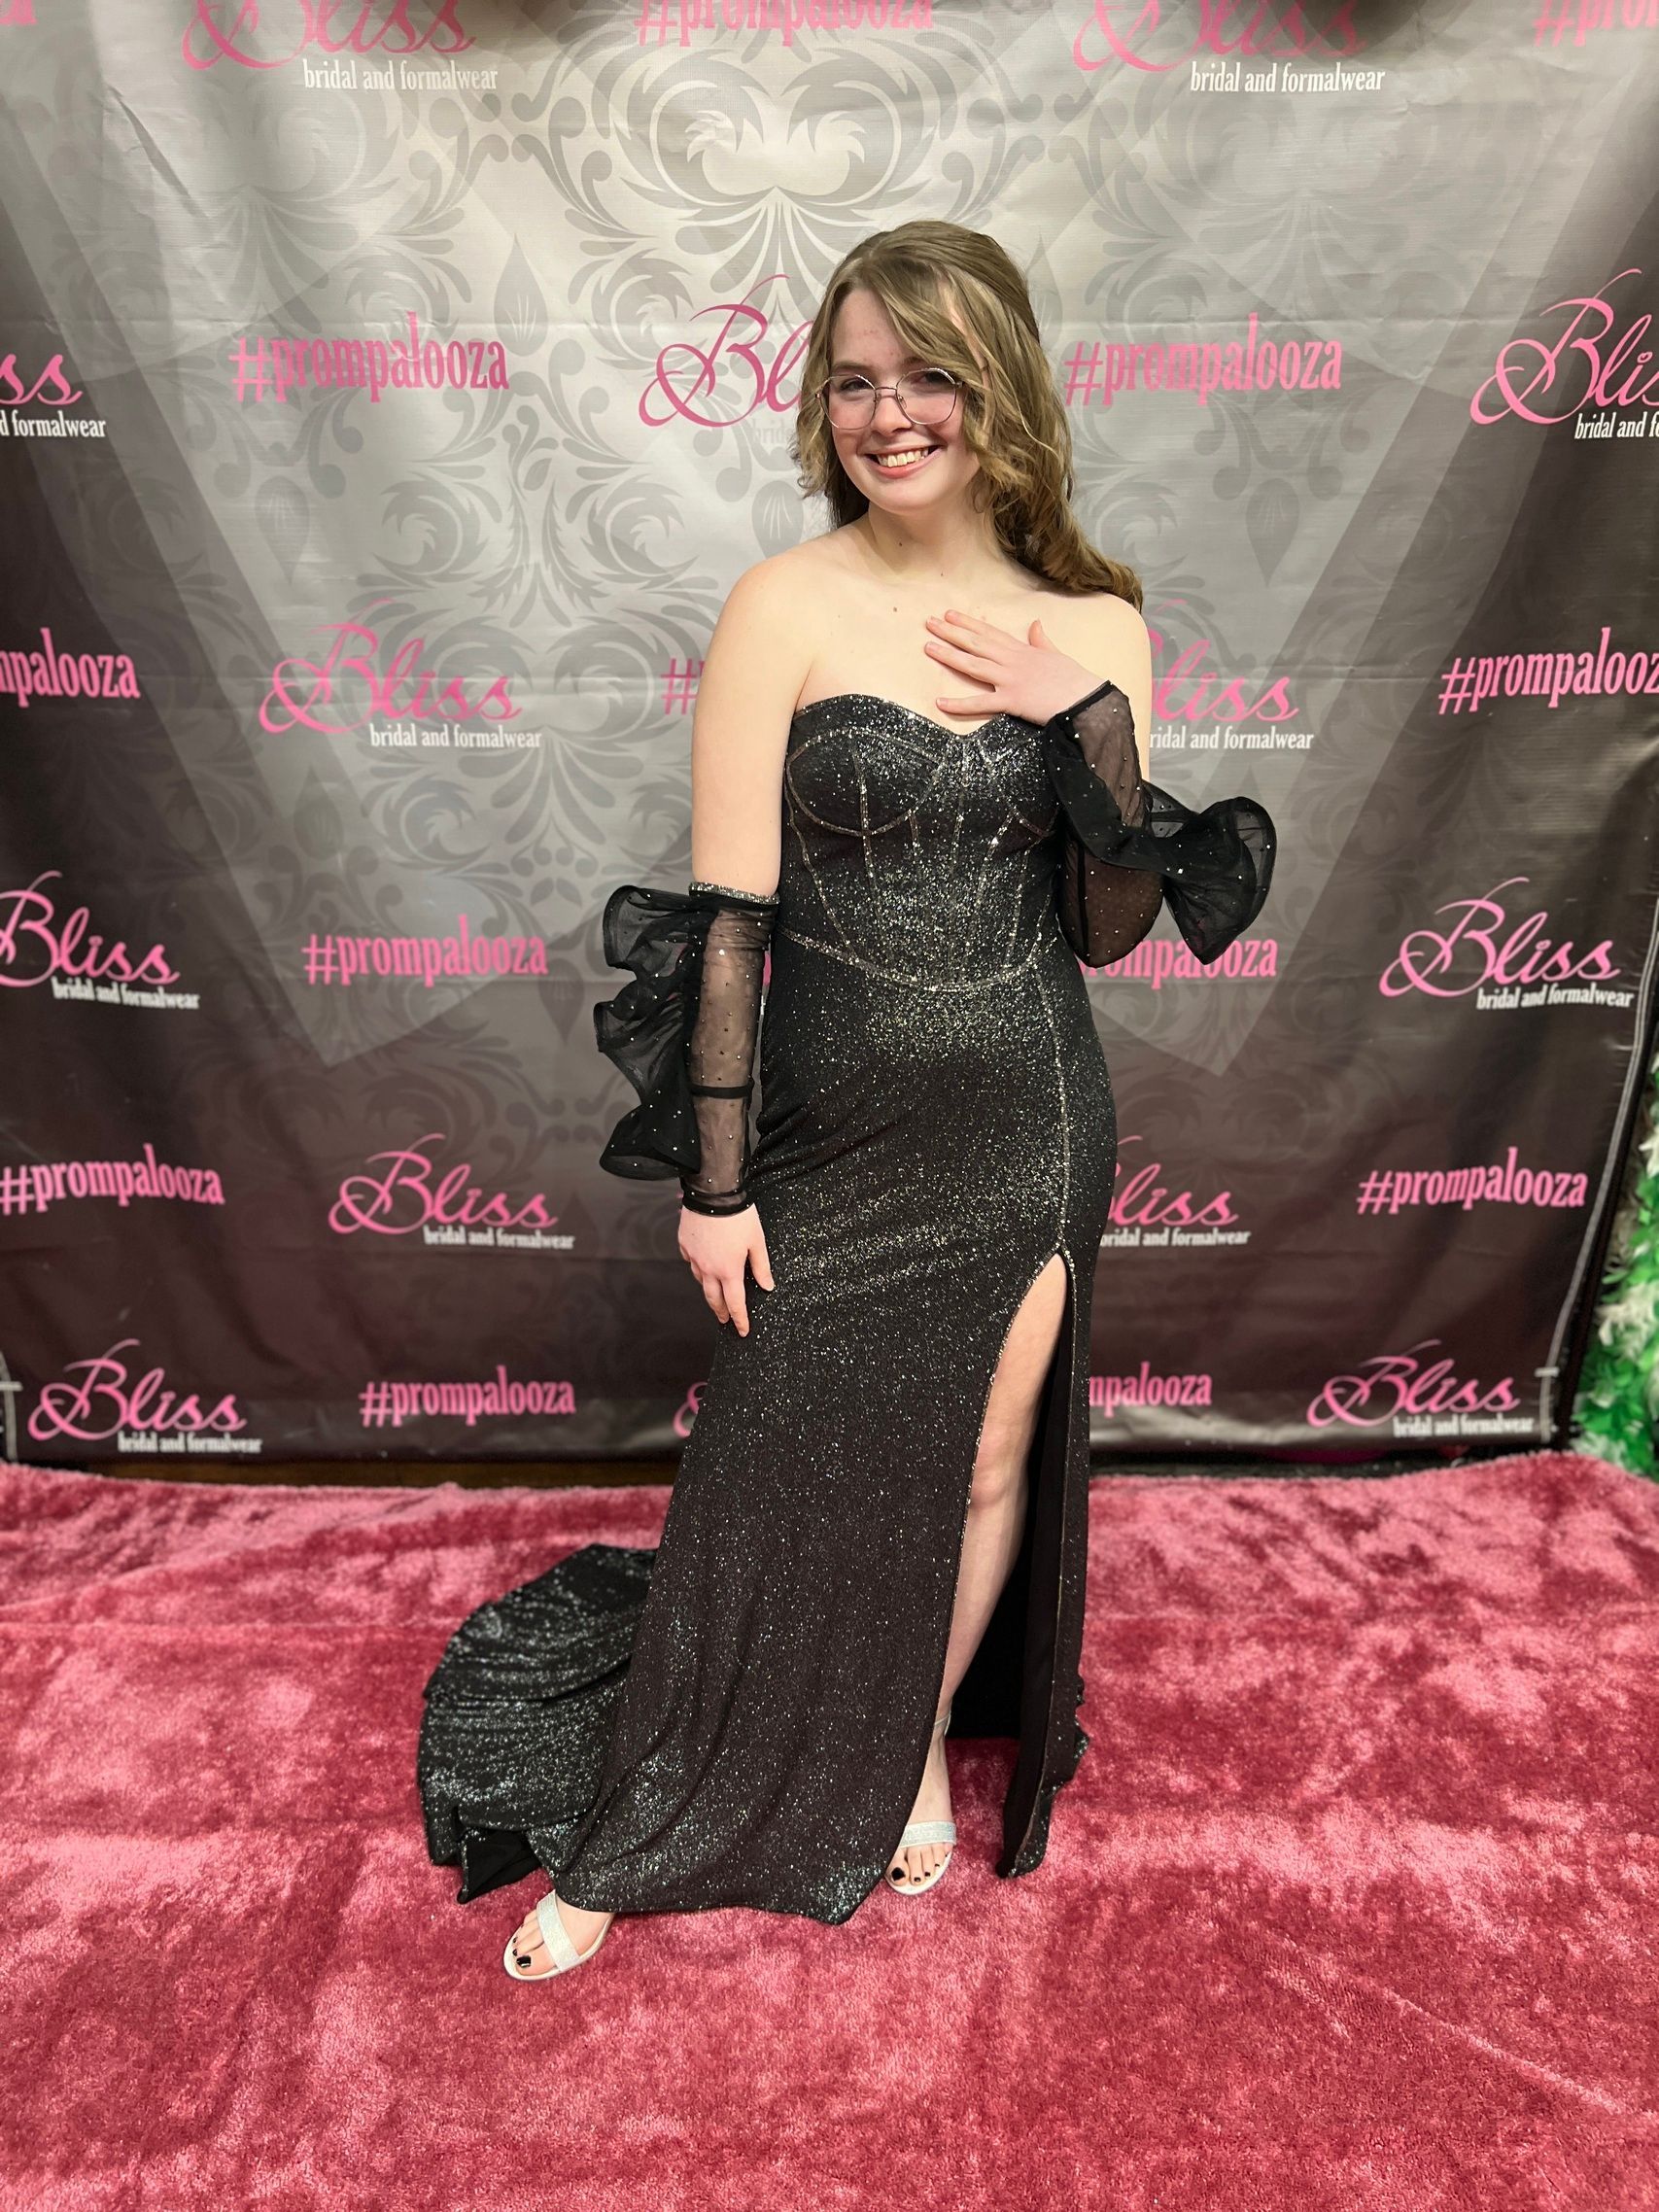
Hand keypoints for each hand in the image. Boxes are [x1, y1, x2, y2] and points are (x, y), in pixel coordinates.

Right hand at [678, 1203, 773, 1334]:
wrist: (713, 1193)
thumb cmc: (739, 1215)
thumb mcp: (757, 1241)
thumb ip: (762, 1266)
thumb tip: (768, 1286)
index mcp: (729, 1270)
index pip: (735, 1303)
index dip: (740, 1319)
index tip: (742, 1330)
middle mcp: (708, 1268)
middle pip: (713, 1299)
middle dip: (721, 1312)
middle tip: (725, 1319)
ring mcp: (693, 1258)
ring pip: (700, 1281)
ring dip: (710, 1289)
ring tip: (716, 1291)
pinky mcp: (684, 1245)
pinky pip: (691, 1262)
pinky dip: (698, 1267)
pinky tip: (704, 1263)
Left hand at [923, 610, 1105, 727]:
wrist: (1084, 698)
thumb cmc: (1073, 678)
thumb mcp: (1055, 653)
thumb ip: (1041, 639)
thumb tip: (1035, 623)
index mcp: (1022, 650)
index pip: (989, 632)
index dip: (969, 623)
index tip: (950, 614)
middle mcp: (1012, 661)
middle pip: (976, 644)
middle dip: (951, 632)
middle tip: (929, 623)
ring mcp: (1009, 680)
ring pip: (973, 666)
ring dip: (949, 656)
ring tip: (928, 647)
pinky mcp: (1011, 701)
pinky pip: (980, 704)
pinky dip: (959, 704)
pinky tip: (940, 703)